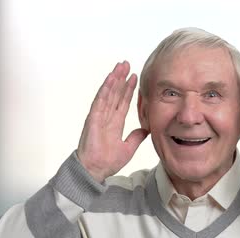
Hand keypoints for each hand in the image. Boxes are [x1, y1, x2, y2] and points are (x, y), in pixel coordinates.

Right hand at [77, 61, 148, 182]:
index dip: (128, 89)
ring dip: (114, 79)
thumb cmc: (107, 161)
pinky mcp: (93, 118)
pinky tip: (111, 79)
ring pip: (108, 93)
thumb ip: (136, 137)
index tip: (135, 77)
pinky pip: (100, 100)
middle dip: (121, 79)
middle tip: (127, 64)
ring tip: (120, 66)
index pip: (123, 102)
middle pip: (115, 93)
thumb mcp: (128, 148)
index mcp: (114, 123)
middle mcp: (106, 117)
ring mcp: (99, 116)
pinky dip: (106, 89)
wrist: (95, 171)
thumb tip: (146, 129)